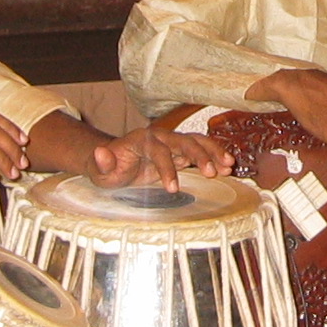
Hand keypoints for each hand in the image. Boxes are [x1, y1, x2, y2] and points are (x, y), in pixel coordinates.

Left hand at [89, 127, 229, 188]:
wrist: (114, 162)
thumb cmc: (108, 168)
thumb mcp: (99, 170)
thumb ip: (102, 163)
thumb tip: (101, 154)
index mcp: (141, 140)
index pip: (158, 151)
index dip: (166, 168)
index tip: (173, 189)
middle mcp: (159, 137)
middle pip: (183, 141)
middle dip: (198, 155)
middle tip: (210, 173)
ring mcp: (171, 143)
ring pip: (196, 141)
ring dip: (212, 152)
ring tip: (227, 166)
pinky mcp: (180, 152)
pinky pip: (200, 150)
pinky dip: (214, 156)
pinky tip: (226, 167)